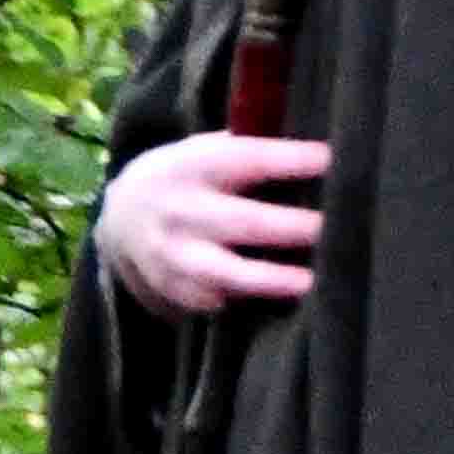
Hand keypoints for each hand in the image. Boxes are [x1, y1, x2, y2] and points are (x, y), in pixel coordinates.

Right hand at [98, 130, 327, 317]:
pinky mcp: (175, 291)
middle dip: (289, 227)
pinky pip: (215, 301)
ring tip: (310, 283)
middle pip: (242, 221)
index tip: (330, 160)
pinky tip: (287, 304)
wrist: (122, 216)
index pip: (248, 159)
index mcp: (194, 164)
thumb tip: (320, 152)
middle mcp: (181, 210)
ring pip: (225, 272)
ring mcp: (174, 255)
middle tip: (331, 230)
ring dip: (270, 278)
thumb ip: (249, 148)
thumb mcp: (206, 150)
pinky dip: (250, 302)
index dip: (289, 160)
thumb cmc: (192, 177)